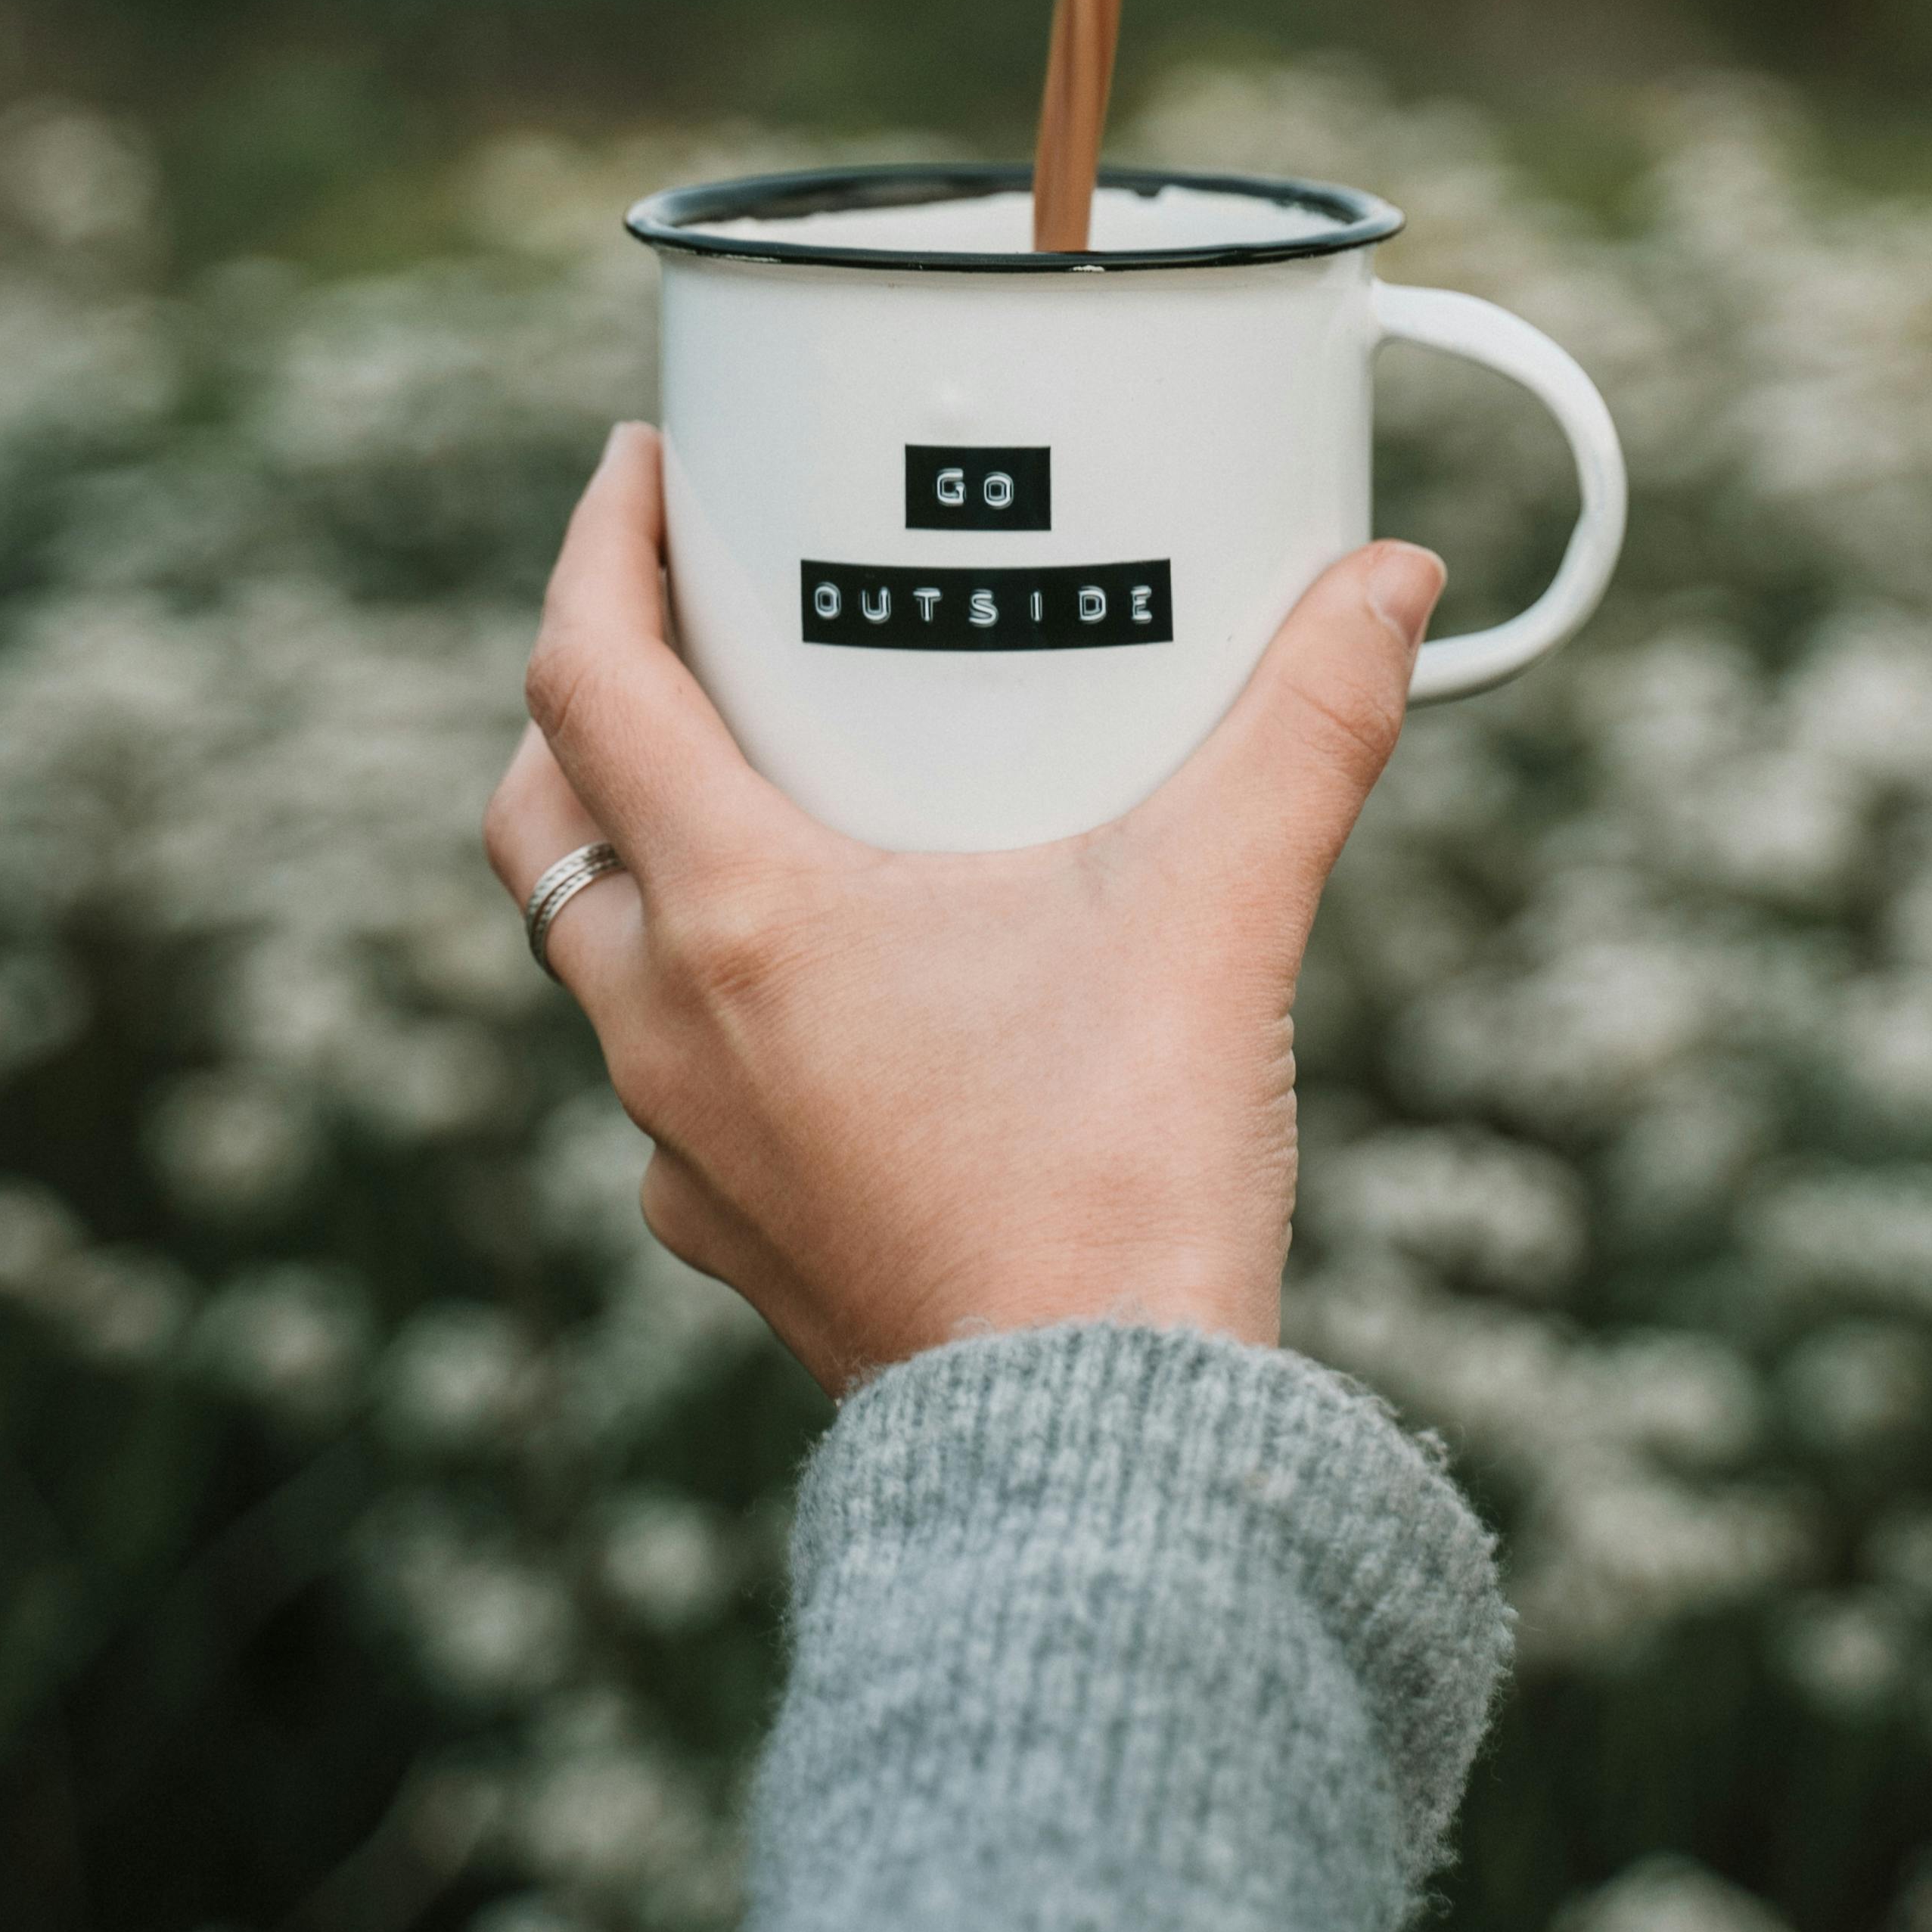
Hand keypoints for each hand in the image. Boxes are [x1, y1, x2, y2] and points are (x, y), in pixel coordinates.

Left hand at [484, 423, 1444, 1392]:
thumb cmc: (1121, 1184)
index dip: (593, 551)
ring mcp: (689, 1150)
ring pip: (599, 962)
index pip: (585, 682)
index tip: (639, 473)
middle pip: (542, 823)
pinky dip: (719, 1006)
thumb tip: (1388, 580)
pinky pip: (677, 1089)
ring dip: (647, 861)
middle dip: (584, 707)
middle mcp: (668, 1029)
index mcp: (737, 917)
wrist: (1096, 1459)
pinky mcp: (744, 1241)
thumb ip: (1307, 726)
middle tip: (677, 627)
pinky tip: (833, 996)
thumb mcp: (1221, 912)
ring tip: (765, 794)